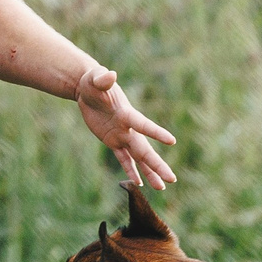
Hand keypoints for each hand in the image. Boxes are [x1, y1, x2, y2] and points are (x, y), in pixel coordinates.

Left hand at [76, 65, 178, 189]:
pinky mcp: (112, 141)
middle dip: (157, 165)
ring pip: (138, 158)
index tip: (172, 141)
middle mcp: (128, 128)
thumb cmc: (93, 81)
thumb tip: (109, 74)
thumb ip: (102, 78)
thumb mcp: (95, 79)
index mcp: (126, 114)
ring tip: (162, 187)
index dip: (156, 132)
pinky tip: (139, 183)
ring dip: (149, 172)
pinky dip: (131, 170)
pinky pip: (123, 159)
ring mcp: (121, 136)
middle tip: (173, 179)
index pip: (143, 125)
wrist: (89, 89)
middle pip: (145, 150)